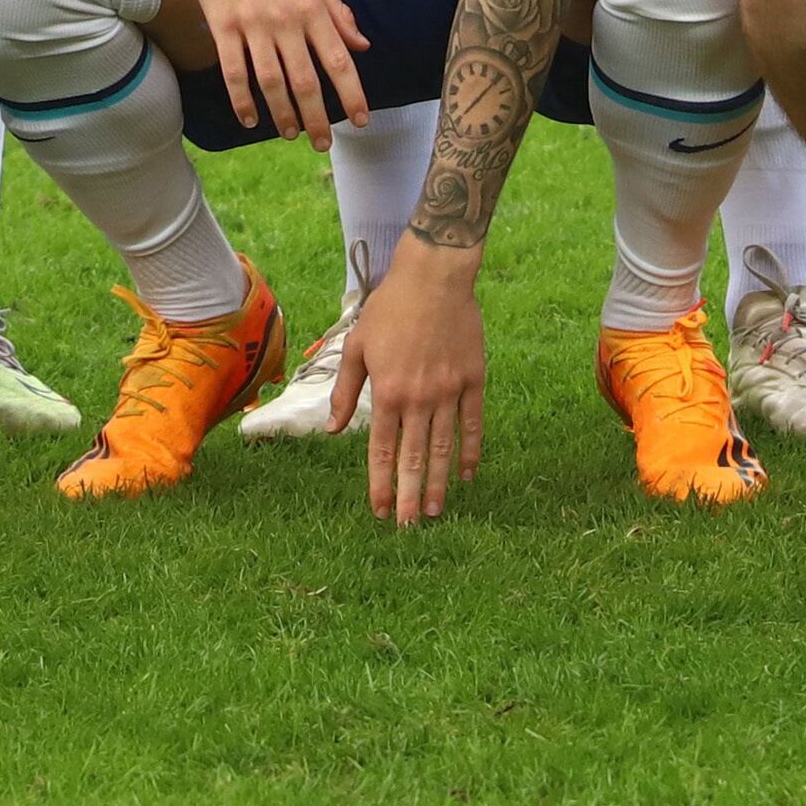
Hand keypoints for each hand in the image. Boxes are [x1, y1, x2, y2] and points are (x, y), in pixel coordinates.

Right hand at [180, 0, 367, 148]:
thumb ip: (336, 10)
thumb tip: (361, 44)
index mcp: (312, 7)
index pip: (339, 60)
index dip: (351, 95)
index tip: (360, 120)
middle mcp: (285, 21)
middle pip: (305, 81)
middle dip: (316, 118)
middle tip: (323, 144)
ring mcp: (251, 25)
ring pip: (270, 82)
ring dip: (281, 115)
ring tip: (290, 135)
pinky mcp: (222, 25)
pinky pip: (233, 71)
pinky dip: (241, 100)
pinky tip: (249, 119)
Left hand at [343, 241, 486, 525]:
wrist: (434, 277)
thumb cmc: (390, 309)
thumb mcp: (358, 347)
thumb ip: (345, 392)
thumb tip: (333, 430)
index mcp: (387, 392)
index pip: (382, 451)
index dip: (381, 484)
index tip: (380, 512)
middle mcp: (418, 398)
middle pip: (414, 458)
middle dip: (410, 496)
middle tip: (409, 527)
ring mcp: (448, 391)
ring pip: (443, 448)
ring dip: (439, 483)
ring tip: (436, 512)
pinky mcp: (473, 380)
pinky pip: (473, 424)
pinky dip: (471, 451)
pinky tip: (467, 474)